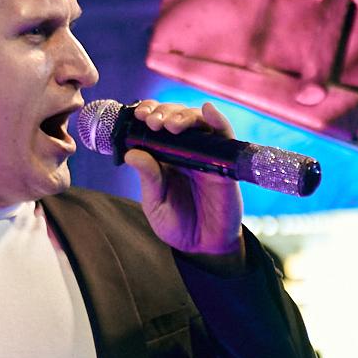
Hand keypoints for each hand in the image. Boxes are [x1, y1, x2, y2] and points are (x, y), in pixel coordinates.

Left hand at [122, 99, 242, 256]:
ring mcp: (206, 154)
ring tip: (171, 125)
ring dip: (184, 116)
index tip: (138, 115)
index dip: (148, 112)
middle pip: (176, 116)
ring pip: (198, 121)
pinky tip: (208, 111)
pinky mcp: (225, 163)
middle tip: (152, 122)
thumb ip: (148, 179)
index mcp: (164, 156)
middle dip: (163, 112)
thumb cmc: (178, 224)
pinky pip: (225, 136)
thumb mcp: (156, 204)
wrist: (204, 246)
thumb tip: (132, 153)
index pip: (156, 124)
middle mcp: (185, 149)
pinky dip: (218, 120)